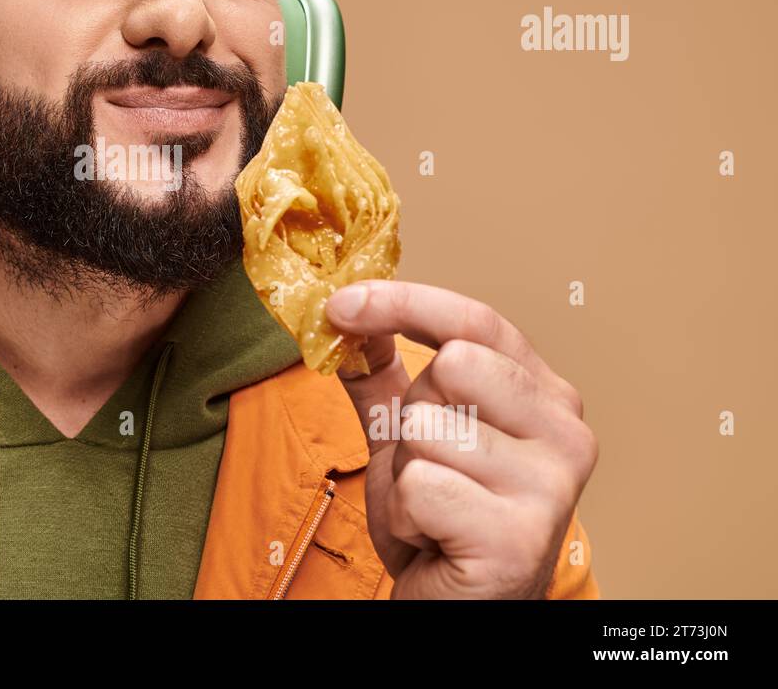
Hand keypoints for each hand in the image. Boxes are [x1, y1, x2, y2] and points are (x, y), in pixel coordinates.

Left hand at [324, 280, 597, 598]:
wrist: (454, 604)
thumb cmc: (439, 518)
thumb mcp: (406, 433)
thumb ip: (383, 373)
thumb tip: (350, 311)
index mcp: (544, 396)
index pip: (476, 322)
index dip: (404, 302)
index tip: (342, 303)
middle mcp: (564, 434)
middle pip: (451, 366)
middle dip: (412, 414)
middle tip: (426, 463)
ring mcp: (550, 487)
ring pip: (427, 429)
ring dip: (405, 471)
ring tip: (431, 504)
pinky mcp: (518, 538)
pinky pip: (419, 487)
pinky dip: (405, 512)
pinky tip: (432, 535)